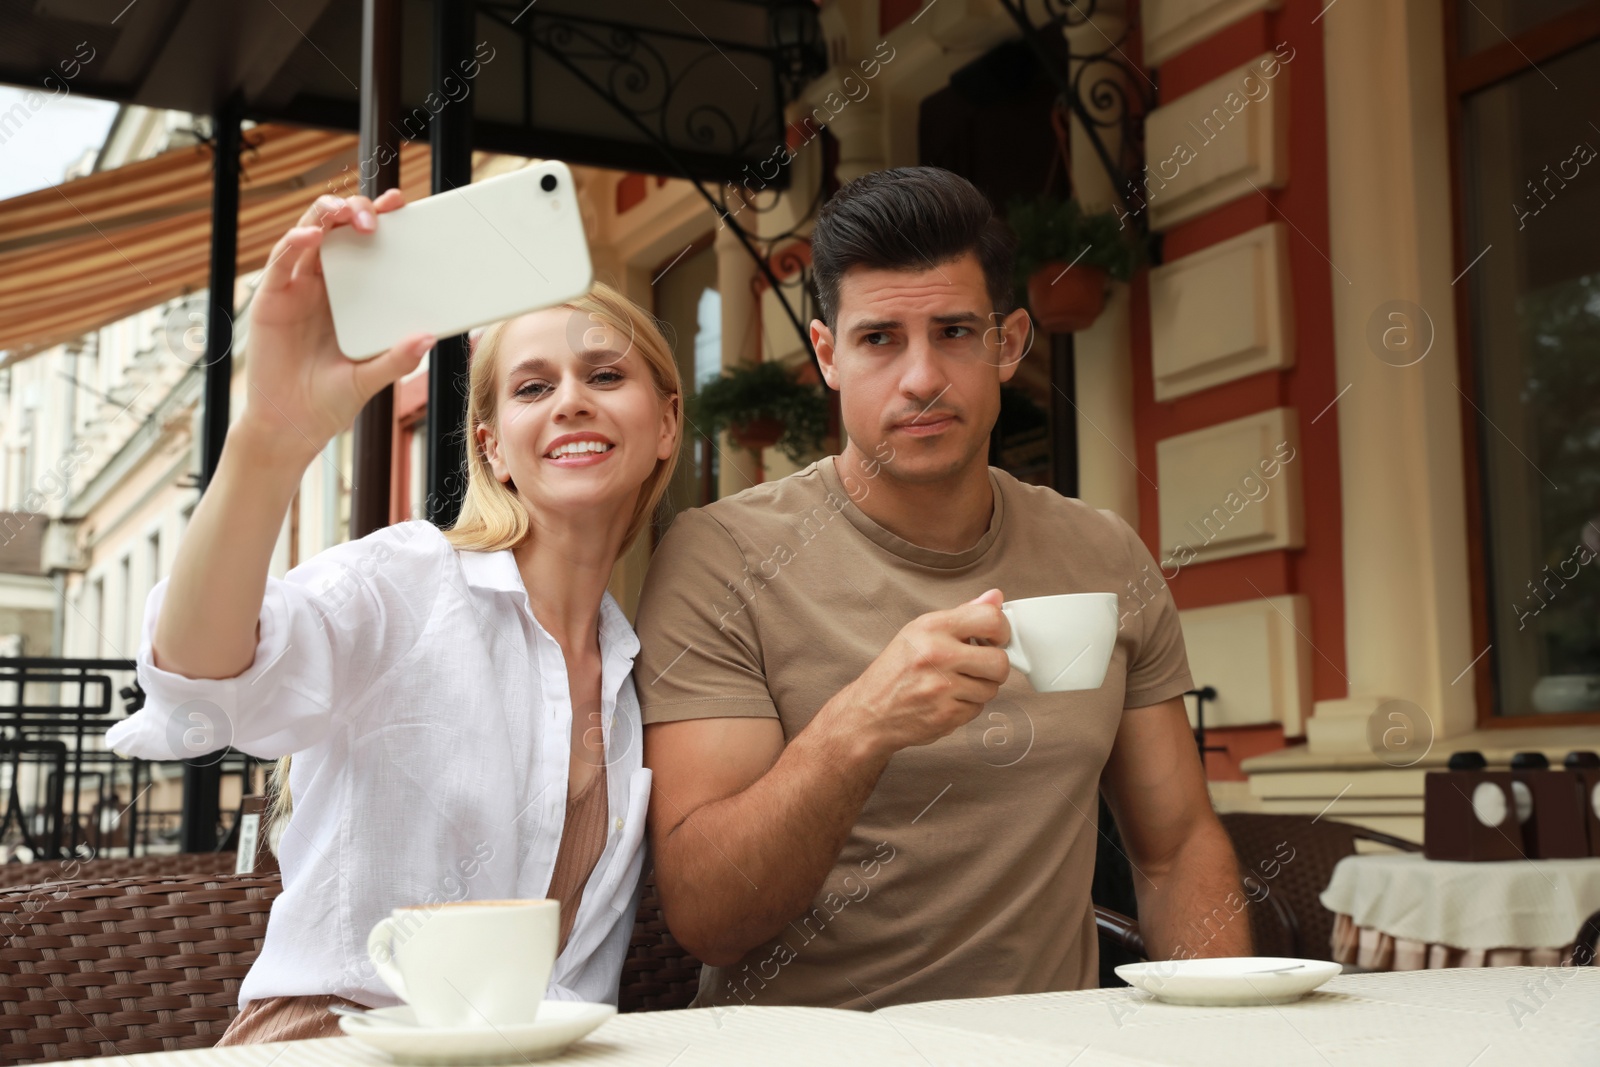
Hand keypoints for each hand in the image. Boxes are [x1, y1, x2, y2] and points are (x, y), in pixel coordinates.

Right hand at [239, 190, 434, 462]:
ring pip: (307, 235)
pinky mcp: (271, 299)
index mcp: (351, 296)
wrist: (293, 426)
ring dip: (325, 217)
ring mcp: (295, 288)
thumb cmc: (331, 400)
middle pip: (337, 231)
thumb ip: (397, 358)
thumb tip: (428, 337)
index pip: (365, 247)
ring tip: (343, 211)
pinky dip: (293, 244)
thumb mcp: (370, 379)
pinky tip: (310, 236)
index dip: (380, 220)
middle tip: (378, 214)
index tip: (401, 204)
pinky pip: (280, 263)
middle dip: (355, 211)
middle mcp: (323, 285)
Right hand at [826, 589, 1011, 758]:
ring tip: (956, 684)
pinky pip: (978, 708)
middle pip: (1000, 661)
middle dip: (995, 666)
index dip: (1002, 630)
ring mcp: (941, 687)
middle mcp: (936, 654)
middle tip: (980, 666)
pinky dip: (967, 706)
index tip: (996, 638)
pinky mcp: (946, 715)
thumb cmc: (896, 670)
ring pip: (992, 688)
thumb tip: (996, 597)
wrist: (870, 712)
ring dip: (980, 688)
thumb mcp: (920, 632)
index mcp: (931, 627)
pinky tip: (947, 700)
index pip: (990, 618)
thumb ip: (962, 615)